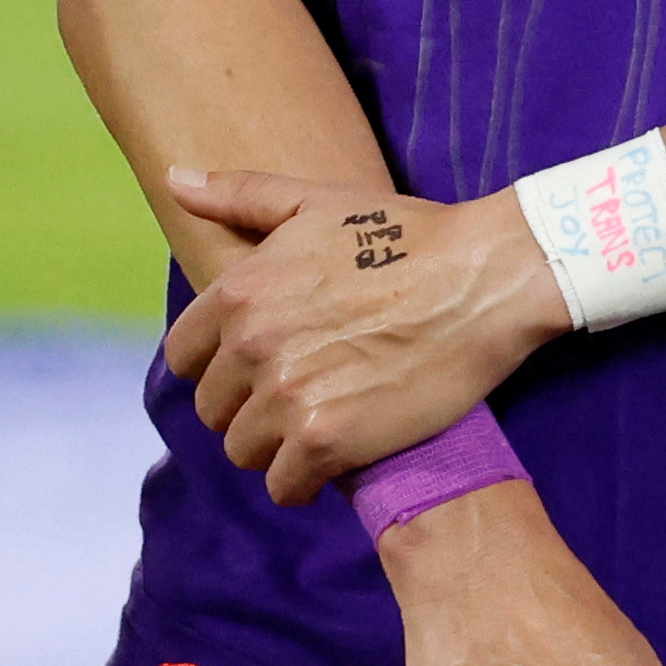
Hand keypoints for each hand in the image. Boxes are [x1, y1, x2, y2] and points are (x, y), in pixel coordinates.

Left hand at [161, 172, 559, 499]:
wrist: (489, 278)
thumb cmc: (412, 235)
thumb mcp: (319, 203)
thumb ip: (241, 196)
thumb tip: (176, 181)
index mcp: (240, 294)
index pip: (186, 357)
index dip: (220, 365)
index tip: (259, 368)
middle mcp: (253, 347)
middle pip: (214, 409)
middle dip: (249, 407)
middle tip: (300, 400)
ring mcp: (289, 397)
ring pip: (244, 450)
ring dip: (275, 447)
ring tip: (317, 431)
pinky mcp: (330, 440)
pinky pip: (285, 485)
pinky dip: (303, 482)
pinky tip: (330, 464)